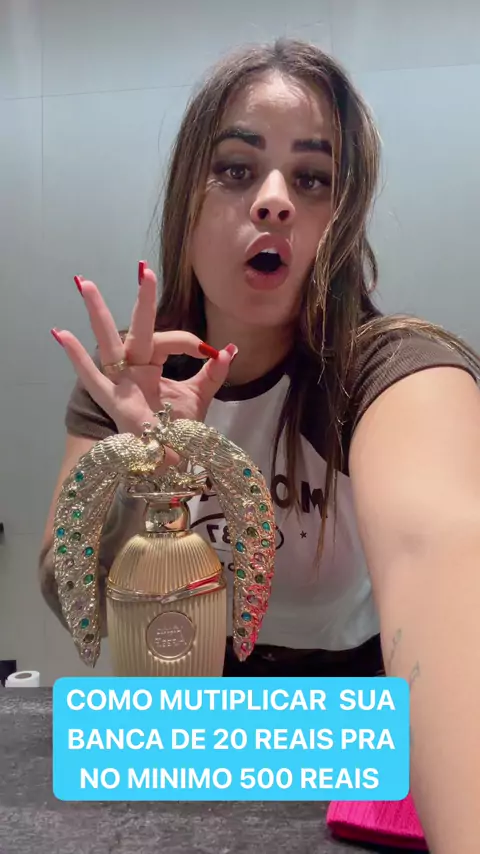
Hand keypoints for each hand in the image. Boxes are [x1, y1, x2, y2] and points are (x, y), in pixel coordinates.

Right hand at [51, 262, 236, 435]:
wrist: (172, 457)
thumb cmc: (179, 428)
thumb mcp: (199, 396)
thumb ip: (214, 373)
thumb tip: (230, 348)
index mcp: (154, 363)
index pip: (168, 340)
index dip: (188, 342)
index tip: (207, 351)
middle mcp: (135, 366)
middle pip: (138, 328)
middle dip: (143, 300)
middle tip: (146, 270)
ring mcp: (121, 380)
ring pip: (109, 342)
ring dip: (98, 314)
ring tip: (86, 284)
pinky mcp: (113, 398)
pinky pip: (91, 376)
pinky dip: (77, 357)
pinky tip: (60, 333)